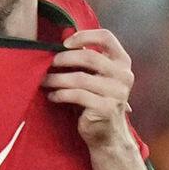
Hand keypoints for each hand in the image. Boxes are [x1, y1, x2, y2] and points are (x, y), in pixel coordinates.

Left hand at [44, 28, 134, 157]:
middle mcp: (123, 75)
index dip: (84, 36)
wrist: (107, 134)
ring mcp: (116, 93)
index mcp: (123, 62)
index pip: (106, 37)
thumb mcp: (96, 76)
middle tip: (48, 64)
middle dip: (64, 59)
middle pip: (89, 57)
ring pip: (79, 78)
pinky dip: (60, 94)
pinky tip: (52, 96)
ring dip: (57, 78)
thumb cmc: (97, 100)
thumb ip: (87, 58)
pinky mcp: (105, 108)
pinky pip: (76, 96)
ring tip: (45, 81)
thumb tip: (63, 36)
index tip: (65, 43)